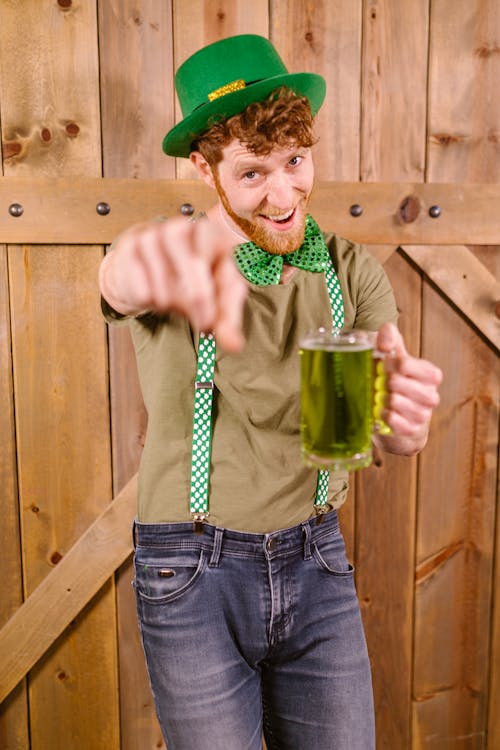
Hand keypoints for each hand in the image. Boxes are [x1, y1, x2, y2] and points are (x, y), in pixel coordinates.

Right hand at [99, 215, 247, 351]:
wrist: (141, 269)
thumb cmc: (186, 281)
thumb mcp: (214, 298)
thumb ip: (227, 320)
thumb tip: (235, 346)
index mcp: (215, 237)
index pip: (225, 262)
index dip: (223, 299)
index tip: (213, 325)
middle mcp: (187, 228)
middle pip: (195, 264)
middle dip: (199, 300)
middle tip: (203, 325)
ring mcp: (157, 234)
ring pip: (166, 278)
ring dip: (171, 302)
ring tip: (172, 302)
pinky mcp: (132, 245)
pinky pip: (141, 284)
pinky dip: (148, 299)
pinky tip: (152, 294)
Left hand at [374, 322, 442, 454]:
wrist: (393, 420)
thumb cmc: (393, 383)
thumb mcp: (392, 357)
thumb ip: (389, 338)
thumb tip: (385, 343)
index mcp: (431, 374)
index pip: (404, 363)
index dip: (388, 364)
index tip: (383, 366)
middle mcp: (431, 395)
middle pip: (395, 381)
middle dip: (381, 382)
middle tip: (380, 384)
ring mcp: (423, 415)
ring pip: (394, 401)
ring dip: (381, 399)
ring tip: (381, 398)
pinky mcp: (413, 432)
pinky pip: (394, 421)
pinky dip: (383, 416)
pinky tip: (381, 412)